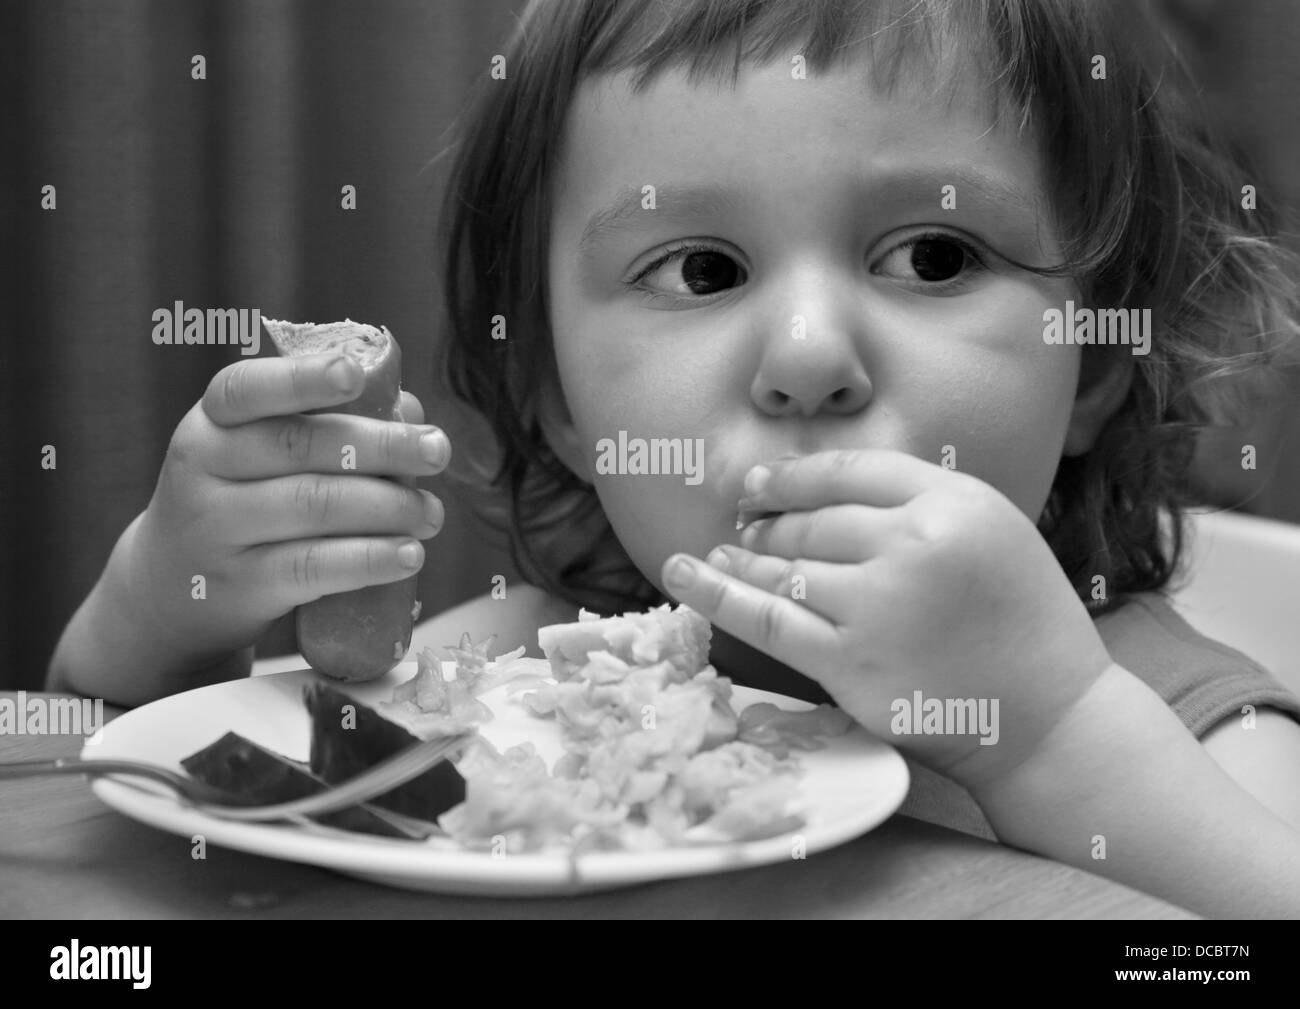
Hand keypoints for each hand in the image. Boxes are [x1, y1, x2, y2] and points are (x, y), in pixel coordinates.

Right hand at [116, 353, 450, 668]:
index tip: (354, 372)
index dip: (302, 378)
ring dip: (388, 507)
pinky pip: (313, 568)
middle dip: (381, 446)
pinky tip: (408, 555)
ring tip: (431, 515)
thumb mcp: (258, 455)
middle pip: (299, 446)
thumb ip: (327, 426)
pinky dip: (369, 560)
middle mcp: (204, 468)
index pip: (247, 388)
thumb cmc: (242, 502)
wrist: (173, 591)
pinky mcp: (241, 586)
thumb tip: (409, 410)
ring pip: (314, 506)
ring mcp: (217, 530)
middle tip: (438, 450)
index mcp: (212, 421)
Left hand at [660, 449, 1112, 789]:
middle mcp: (914, 544)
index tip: (761, 482)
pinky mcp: (851, 662)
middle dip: (769, 522)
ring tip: (721, 554)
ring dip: (744, 559)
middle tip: (745, 527)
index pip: (851, 471)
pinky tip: (687, 575)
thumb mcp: (991, 532)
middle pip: (813, 521)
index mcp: (955, 501)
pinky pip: (768, 621)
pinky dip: (719, 596)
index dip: (794, 475)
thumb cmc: (1024, 623)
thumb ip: (921, 503)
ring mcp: (878, 605)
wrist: (1052, 718)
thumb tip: (826, 492)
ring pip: (785, 568)